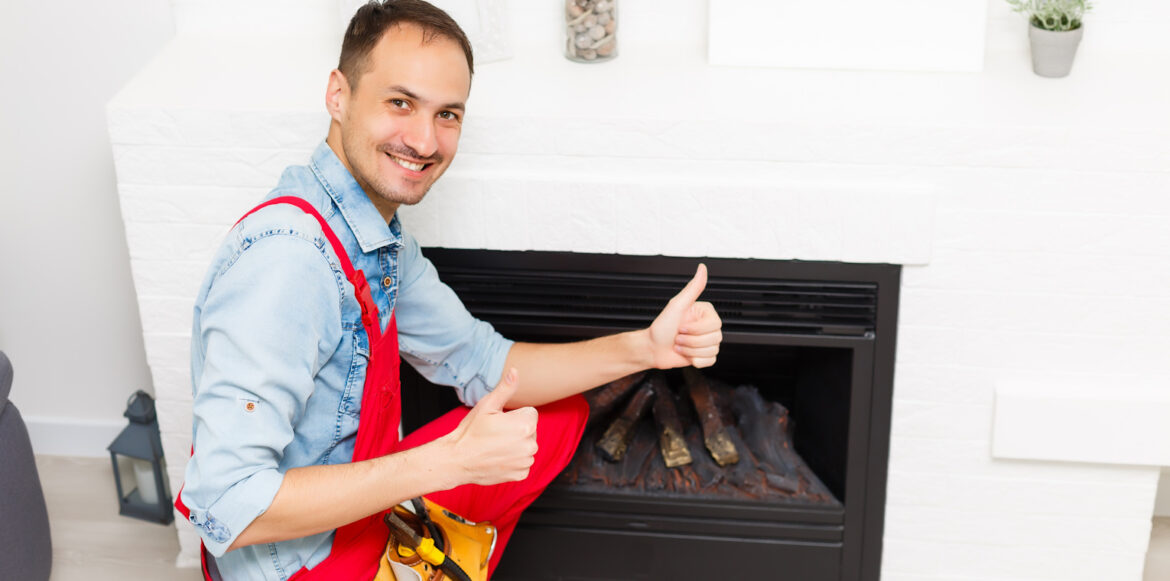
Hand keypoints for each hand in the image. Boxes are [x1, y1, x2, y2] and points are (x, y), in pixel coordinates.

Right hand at [446, 368, 538, 486]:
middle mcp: (531, 444)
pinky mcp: (521, 474)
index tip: (499, 422)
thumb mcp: (487, 405)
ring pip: (526, 446)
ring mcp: (526, 461)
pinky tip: (498, 458)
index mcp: (526, 425)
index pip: (530, 413)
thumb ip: (506, 388)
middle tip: (495, 434)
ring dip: (516, 446)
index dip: (514, 415)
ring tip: (495, 446)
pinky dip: (513, 461)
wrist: (457, 460)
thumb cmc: (471, 431)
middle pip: (530, 430)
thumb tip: (516, 371)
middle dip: (516, 430)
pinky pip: (523, 462)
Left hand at [647, 264, 722, 368]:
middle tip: (678, 337)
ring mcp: (708, 341)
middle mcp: (708, 327)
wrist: (652, 349)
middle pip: (714, 338)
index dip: (695, 329)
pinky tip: (686, 354)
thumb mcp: (677, 305)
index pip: (714, 324)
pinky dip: (696, 360)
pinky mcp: (705, 356)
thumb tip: (702, 268)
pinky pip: (710, 361)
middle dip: (691, 341)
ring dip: (690, 351)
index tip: (681, 326)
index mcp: (705, 313)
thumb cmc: (661, 327)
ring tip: (679, 345)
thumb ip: (693, 288)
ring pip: (712, 350)